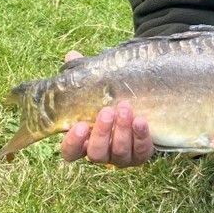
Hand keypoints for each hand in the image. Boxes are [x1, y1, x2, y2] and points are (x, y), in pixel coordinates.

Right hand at [60, 53, 154, 167]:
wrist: (142, 108)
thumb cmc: (111, 100)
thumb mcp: (97, 89)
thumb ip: (84, 77)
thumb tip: (72, 55)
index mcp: (84, 141)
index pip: (70, 152)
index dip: (73, 142)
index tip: (81, 125)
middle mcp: (102, 153)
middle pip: (96, 153)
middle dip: (102, 133)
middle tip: (107, 111)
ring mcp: (122, 157)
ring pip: (119, 152)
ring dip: (122, 131)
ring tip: (125, 108)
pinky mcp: (141, 155)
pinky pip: (141, 150)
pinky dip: (141, 135)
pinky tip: (141, 120)